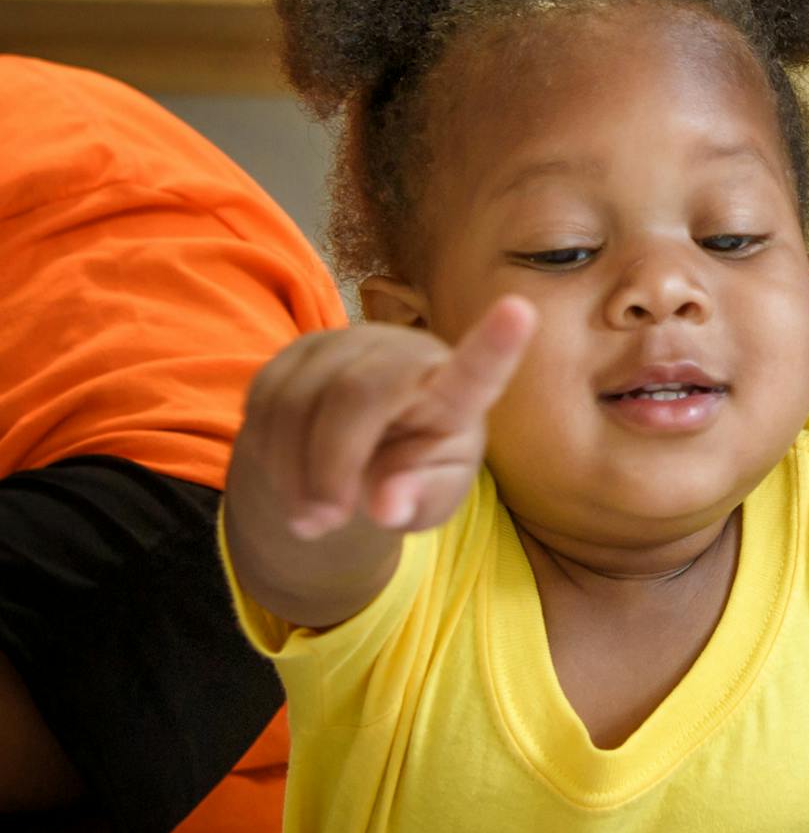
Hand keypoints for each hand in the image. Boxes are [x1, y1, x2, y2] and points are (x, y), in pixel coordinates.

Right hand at [240, 296, 536, 539]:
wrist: (360, 456)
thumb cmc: (414, 475)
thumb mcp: (429, 500)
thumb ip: (418, 499)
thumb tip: (387, 506)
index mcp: (456, 393)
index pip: (477, 370)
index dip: (497, 344)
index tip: (519, 310)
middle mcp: (405, 354)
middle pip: (357, 392)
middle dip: (331, 465)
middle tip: (324, 522)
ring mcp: (347, 344)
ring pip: (297, 399)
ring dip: (292, 471)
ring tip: (309, 518)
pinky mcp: (298, 350)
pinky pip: (264, 400)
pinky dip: (268, 455)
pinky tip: (291, 482)